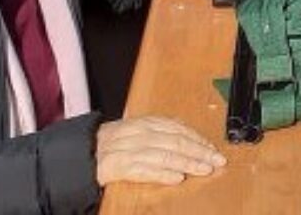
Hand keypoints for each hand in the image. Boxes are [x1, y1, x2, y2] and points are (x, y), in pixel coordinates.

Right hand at [95, 116, 224, 186]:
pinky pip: (144, 170)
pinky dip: (162, 174)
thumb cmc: (114, 143)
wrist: (83, 153)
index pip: (177, 128)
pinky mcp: (118, 167)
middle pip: (175, 141)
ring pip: (164, 155)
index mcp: (145, 123)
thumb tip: (192, 140)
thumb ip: (163, 133)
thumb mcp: (139, 131)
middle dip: (199, 151)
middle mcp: (138, 133)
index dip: (198, 138)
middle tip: (217, 161)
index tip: (213, 149)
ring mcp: (128, 149)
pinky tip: (177, 178)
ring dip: (187, 163)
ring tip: (204, 170)